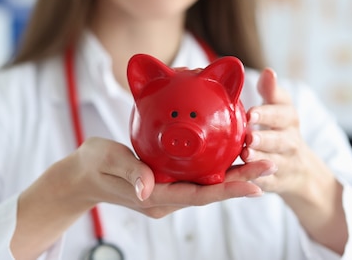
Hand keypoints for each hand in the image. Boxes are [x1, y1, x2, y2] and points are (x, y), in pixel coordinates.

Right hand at [71, 137, 272, 218]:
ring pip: (206, 185)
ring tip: (260, 158)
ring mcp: (167, 192)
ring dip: (233, 174)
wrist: (81, 177)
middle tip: (271, 164)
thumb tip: (146, 187)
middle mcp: (166, 198)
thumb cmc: (92, 167)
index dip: (229, 191)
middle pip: (210, 191)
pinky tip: (230, 152)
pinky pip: (195, 177)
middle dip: (241, 180)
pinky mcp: (166, 183)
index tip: (256, 185)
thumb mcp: (106, 161)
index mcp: (154, 196)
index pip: (198, 196)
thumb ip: (128, 171)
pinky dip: (215, 167)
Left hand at [241, 68, 323, 198]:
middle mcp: (291, 141)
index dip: (268, 114)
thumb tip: (268, 71)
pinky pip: (268, 183)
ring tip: (245, 154)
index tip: (251, 113)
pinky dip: (256, 181)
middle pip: (281, 140)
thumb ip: (271, 91)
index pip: (283, 113)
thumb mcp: (279, 108)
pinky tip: (243, 179)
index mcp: (289, 119)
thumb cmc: (279, 129)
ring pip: (274, 162)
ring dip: (260, 159)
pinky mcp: (278, 182)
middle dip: (265, 138)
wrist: (300, 168)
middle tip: (249, 137)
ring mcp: (286, 163)